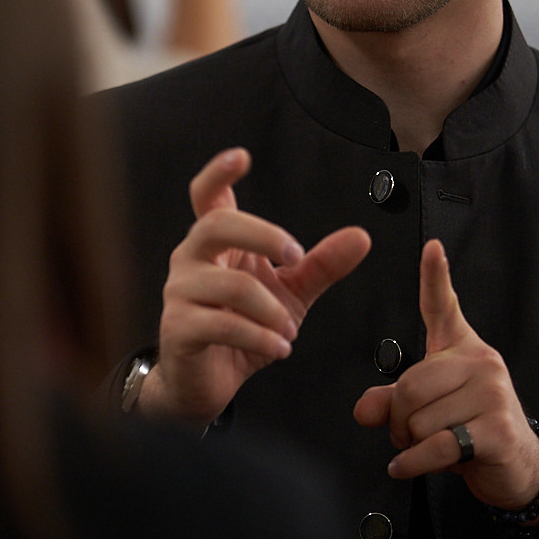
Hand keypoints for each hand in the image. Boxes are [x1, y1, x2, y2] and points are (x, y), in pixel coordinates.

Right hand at [140, 148, 370, 423]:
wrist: (210, 382)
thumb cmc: (242, 328)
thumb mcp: (291, 293)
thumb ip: (321, 264)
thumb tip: (360, 237)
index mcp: (216, 244)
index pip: (207, 197)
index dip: (218, 173)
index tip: (241, 156)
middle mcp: (192, 260)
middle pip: (217, 225)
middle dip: (264, 235)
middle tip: (295, 256)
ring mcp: (180, 294)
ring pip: (230, 285)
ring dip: (272, 310)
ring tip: (289, 331)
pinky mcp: (179, 329)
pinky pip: (223, 325)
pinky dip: (260, 338)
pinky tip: (277, 347)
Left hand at [353, 239, 538, 514]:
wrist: (517, 466)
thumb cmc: (472, 428)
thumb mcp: (427, 409)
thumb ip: (390, 402)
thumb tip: (364, 411)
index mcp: (462, 349)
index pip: (444, 307)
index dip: (435, 277)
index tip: (432, 248)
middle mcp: (480, 363)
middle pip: (409, 385)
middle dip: (398, 420)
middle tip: (410, 433)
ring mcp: (493, 394)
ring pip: (419, 420)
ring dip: (411, 444)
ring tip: (431, 446)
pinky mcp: (497, 430)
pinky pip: (437, 445)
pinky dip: (413, 462)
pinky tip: (409, 465)